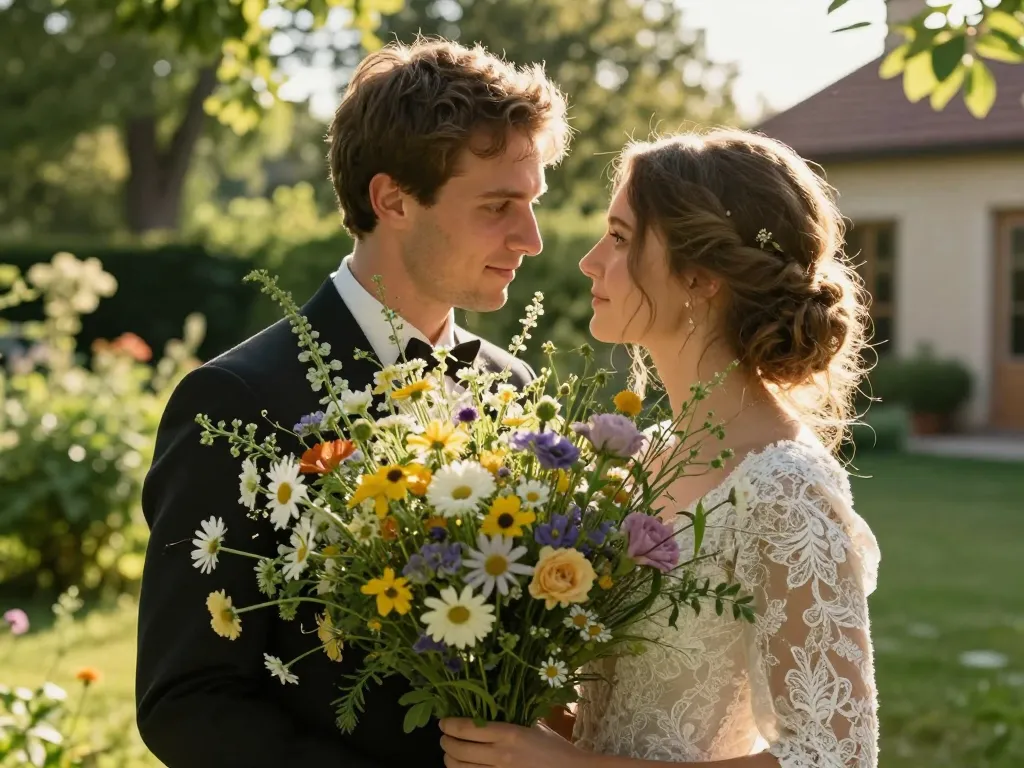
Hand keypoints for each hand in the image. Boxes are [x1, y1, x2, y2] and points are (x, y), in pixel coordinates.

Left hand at [439, 717, 584, 767]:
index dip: (449, 725)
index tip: (443, 722)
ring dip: (450, 761)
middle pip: (457, 750)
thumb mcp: (533, 727)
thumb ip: (509, 722)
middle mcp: (500, 755)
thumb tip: (486, 714)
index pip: (467, 728)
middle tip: (444, 738)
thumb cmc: (556, 748)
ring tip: (450, 754)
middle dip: (445, 743)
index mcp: (508, 733)